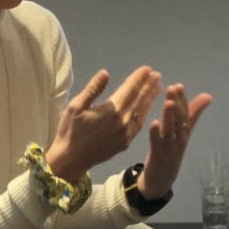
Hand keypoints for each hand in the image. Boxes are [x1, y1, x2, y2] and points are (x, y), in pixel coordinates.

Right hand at [46, 66, 159, 181]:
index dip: (138, 78)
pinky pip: (139, 125)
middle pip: (139, 99)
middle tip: (157, 75)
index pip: (129, 89)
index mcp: (111, 110)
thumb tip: (106, 73)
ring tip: (157, 87)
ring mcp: (126, 133)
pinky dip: (145, 113)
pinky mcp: (126, 143)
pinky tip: (147, 108)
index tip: (147, 68)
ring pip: (141, 112)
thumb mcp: (76, 107)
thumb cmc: (70, 130)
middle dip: (148, 86)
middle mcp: (122, 121)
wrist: (71, 159)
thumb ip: (93, 89)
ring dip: (150, 99)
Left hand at [139, 84, 212, 200]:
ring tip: (168, 102)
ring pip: (171, 131)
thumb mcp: (182, 135)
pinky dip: (156, 134)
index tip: (179, 86)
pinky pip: (157, 145)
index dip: (182, 101)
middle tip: (173, 88)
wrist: (160, 183)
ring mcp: (170, 150)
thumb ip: (192, 115)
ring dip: (170, 116)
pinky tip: (154, 123)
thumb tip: (207, 96)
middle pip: (180, 121)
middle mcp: (179, 141)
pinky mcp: (159, 158)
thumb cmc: (170, 154)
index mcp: (183, 134)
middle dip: (177, 104)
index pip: (185, 115)